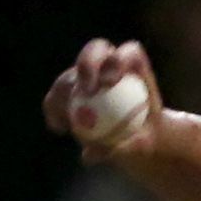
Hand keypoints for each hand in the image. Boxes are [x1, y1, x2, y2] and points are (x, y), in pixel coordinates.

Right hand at [42, 38, 164, 161]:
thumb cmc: (146, 139)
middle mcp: (109, 62)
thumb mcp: (143, 145)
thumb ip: (126, 146)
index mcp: (135, 66)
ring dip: (65, 94)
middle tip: (86, 89)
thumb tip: (101, 150)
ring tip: (68, 121)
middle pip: (95, 50)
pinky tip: (60, 128)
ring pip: (69, 75)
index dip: (118, 61)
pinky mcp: (69, 88)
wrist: (135, 140)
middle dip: (88, 64)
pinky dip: (55, 111)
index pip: (128, 53)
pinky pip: (55, 96)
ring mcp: (87, 73)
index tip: (110, 83)